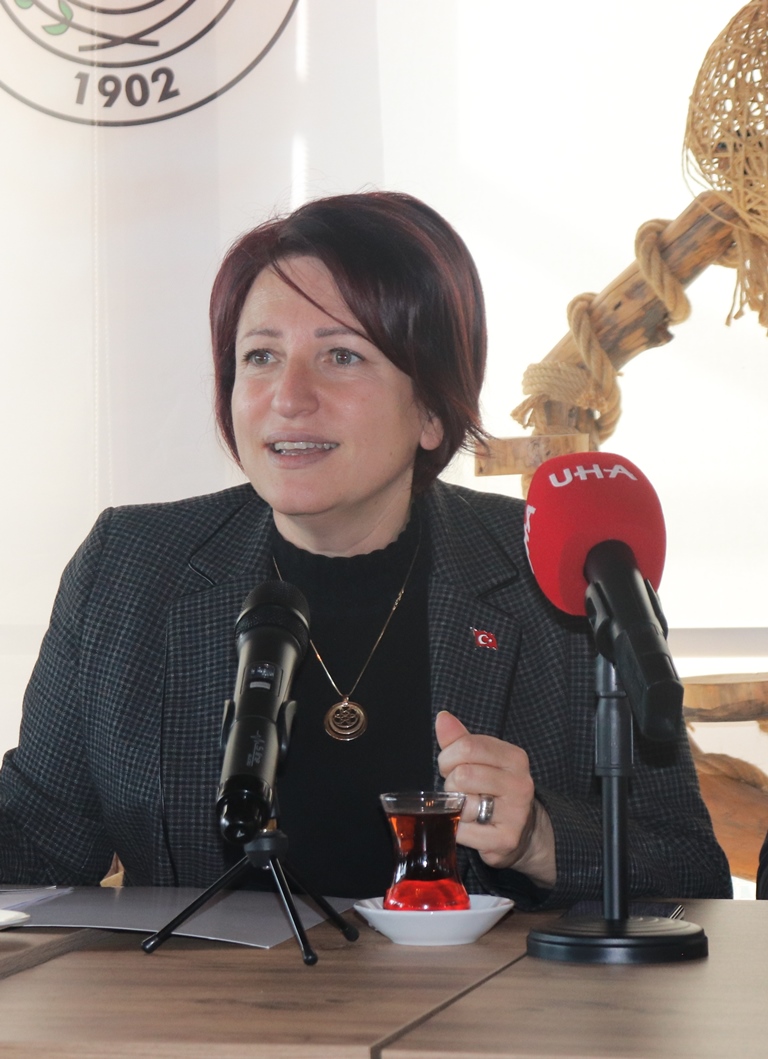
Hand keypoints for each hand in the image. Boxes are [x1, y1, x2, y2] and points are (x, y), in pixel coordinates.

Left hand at [435, 710, 555, 887]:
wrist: (523, 831)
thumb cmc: (494, 789)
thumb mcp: (482, 760)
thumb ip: (460, 739)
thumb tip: (442, 718)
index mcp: (515, 758)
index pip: (467, 747)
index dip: (448, 758)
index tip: (451, 766)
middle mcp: (520, 784)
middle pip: (462, 775)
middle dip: (450, 783)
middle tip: (458, 789)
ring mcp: (515, 813)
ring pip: (462, 803)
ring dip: (455, 808)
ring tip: (467, 808)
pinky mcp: (505, 839)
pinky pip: (462, 831)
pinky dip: (457, 829)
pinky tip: (470, 827)